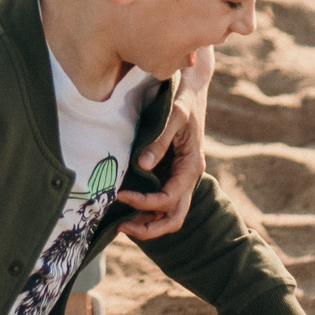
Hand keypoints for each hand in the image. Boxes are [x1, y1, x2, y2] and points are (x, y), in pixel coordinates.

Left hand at [116, 44, 210, 238]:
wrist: (193, 85)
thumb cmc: (184, 98)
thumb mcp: (175, 115)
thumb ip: (160, 141)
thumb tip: (143, 166)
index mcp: (192, 166)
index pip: (169, 199)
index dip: (145, 203)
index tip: (121, 195)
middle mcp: (189, 176)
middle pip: (174, 218)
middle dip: (149, 228)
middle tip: (121, 228)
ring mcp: (181, 176)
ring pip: (170, 214)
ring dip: (148, 224)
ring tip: (122, 224)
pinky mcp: (173, 171)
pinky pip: (163, 201)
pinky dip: (148, 210)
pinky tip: (128, 206)